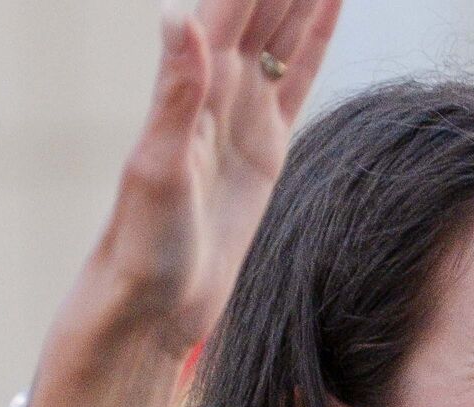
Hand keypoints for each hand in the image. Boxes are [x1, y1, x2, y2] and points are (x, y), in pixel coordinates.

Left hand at [65, 0, 344, 357]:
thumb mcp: (158, 169)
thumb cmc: (142, 247)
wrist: (150, 309)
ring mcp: (242, 113)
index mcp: (193, 81)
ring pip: (283, 28)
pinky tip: (331, 3)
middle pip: (262, 1)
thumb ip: (175, 93)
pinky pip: (298, 76)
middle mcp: (217, 86)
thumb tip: (180, 13)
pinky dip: (316, 36)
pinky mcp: (263, 146)